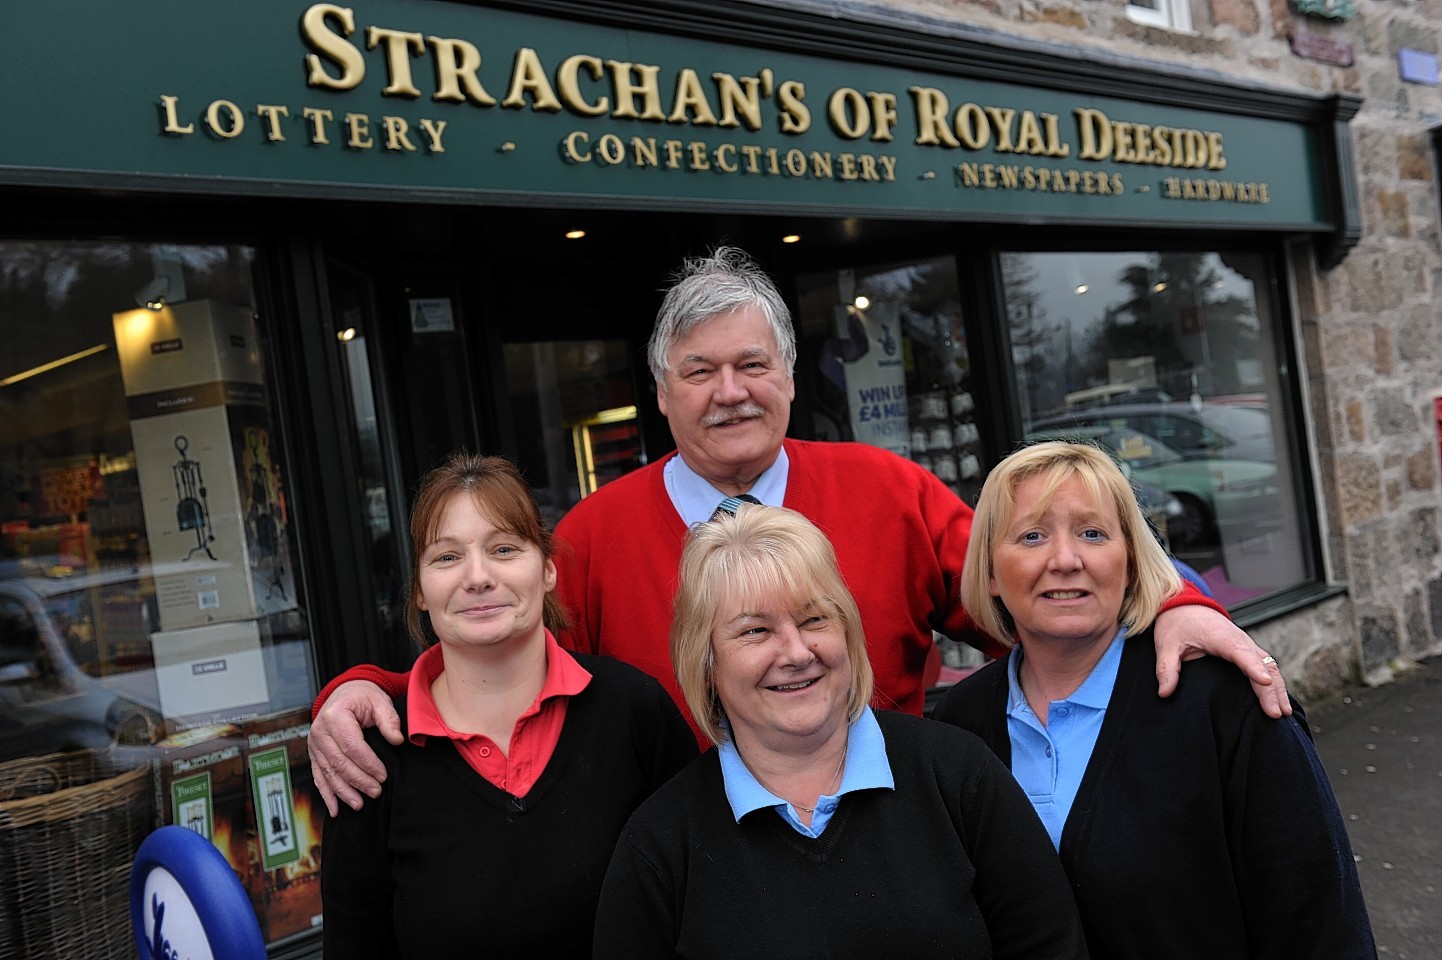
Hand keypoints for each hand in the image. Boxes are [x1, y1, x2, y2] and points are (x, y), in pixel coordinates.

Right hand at [308, 680, 403, 815]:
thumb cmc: (362, 697)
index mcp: (335, 716)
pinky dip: (327, 794)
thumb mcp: (379, 700)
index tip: (383, 776)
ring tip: (360, 804)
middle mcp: (320, 731)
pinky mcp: (314, 754)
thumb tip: (397, 740)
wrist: (344, 693)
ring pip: (328, 773)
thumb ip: (389, 719)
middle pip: (339, 763)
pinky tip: (335, 810)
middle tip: (376, 792)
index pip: (352, 746)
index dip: (368, 764)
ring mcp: (314, 744)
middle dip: (358, 781)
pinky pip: (318, 777)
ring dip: (344, 792)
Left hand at [1153, 605, 1291, 718]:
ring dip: (1278, 688)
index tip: (1264, 682)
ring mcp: (1247, 645)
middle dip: (1271, 689)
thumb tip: (1164, 693)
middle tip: (1276, 714)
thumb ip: (1166, 668)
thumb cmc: (1176, 625)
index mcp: (1221, 637)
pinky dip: (1275, 683)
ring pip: (1270, 666)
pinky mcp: (1248, 650)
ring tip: (1284, 713)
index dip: (1253, 667)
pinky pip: (1267, 666)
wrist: (1184, 605)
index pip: (1240, 653)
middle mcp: (1240, 640)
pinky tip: (1279, 701)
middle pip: (1262, 664)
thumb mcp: (1166, 645)